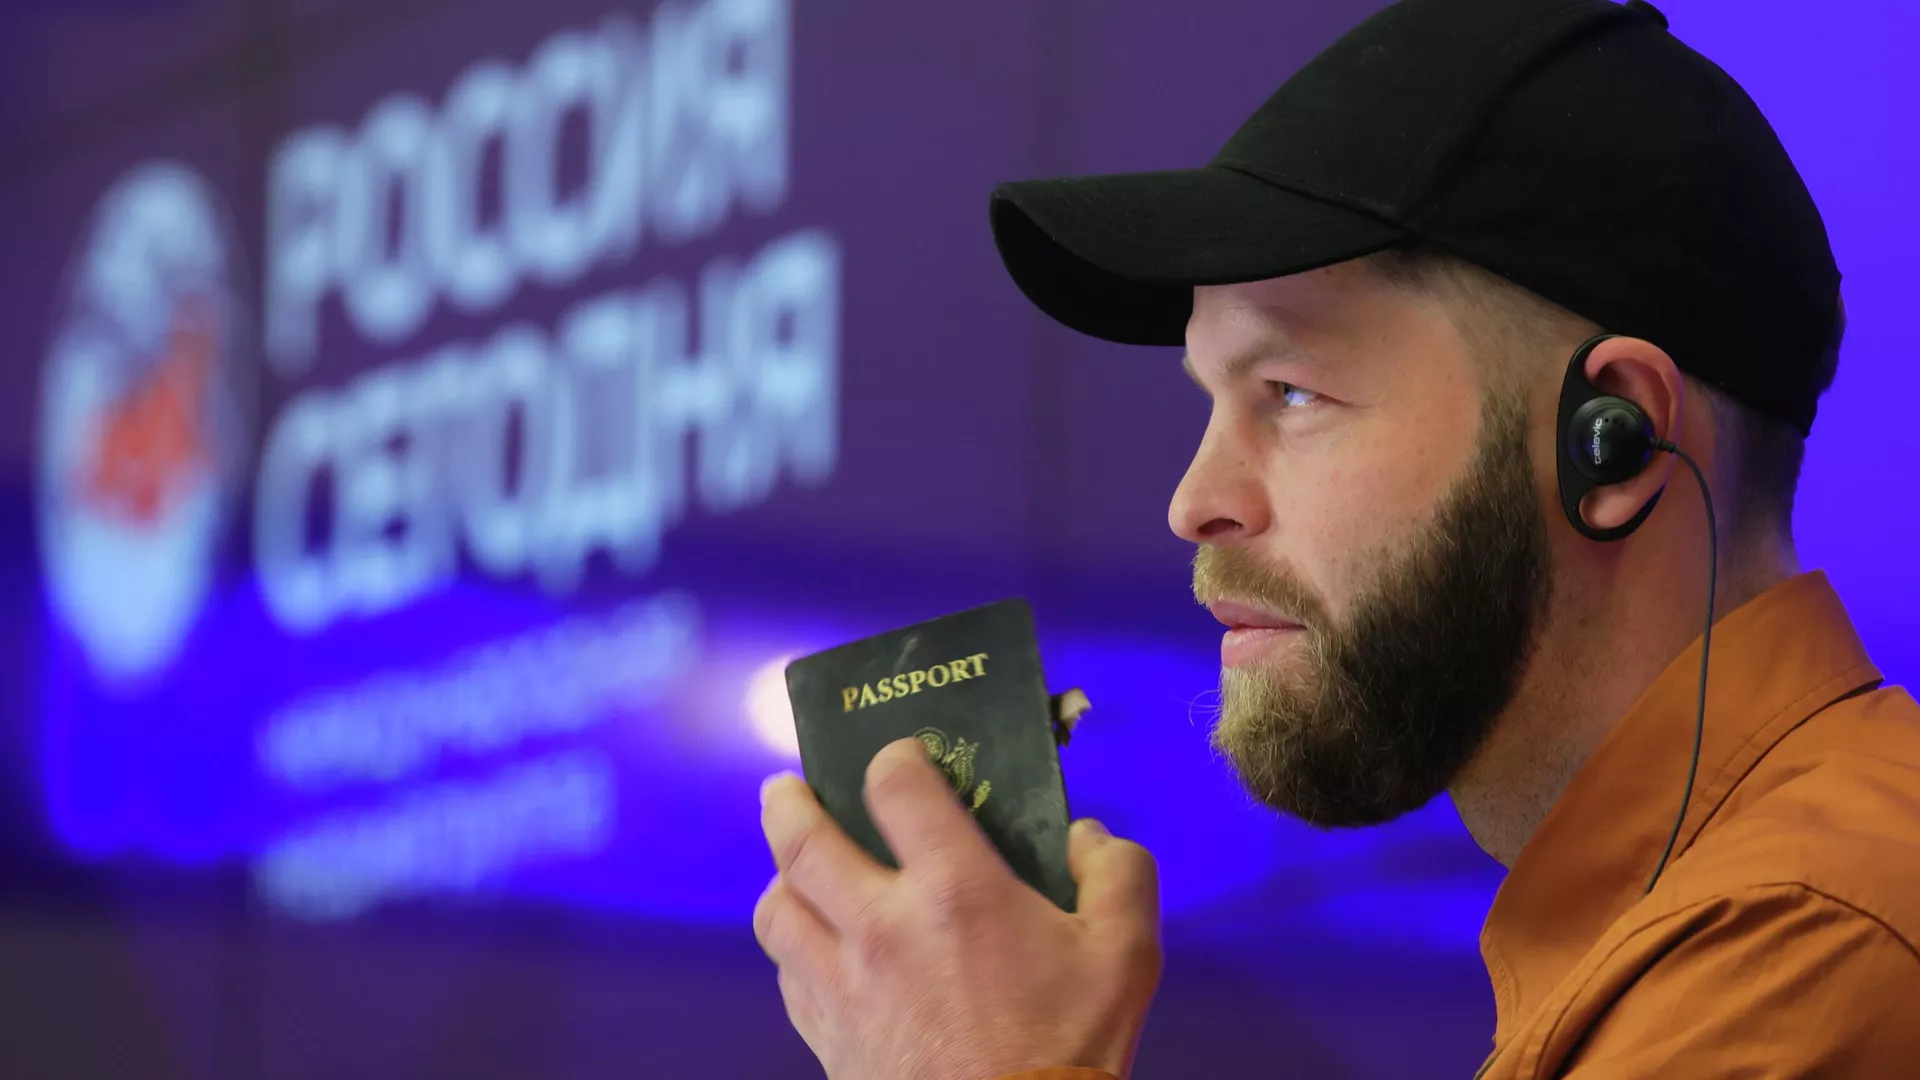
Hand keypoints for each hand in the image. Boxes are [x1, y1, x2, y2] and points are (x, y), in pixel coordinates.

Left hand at [754, 738, 1162, 1079]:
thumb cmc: (1069, 1051)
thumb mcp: (1127, 954)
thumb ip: (1119, 874)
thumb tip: (1087, 835)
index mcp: (955, 891)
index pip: (897, 787)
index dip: (893, 757)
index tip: (898, 756)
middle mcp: (883, 928)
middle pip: (800, 841)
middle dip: (787, 802)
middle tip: (786, 786)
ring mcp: (845, 986)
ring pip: (775, 911)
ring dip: (779, 878)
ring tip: (794, 867)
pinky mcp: (829, 1038)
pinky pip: (788, 978)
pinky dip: (794, 951)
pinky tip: (816, 949)